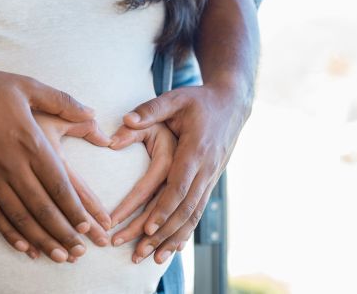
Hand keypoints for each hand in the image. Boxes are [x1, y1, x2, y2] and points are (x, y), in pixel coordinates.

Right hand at [0, 66, 98, 262]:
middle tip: (79, 252)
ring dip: (41, 239)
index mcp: (30, 141)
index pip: (59, 184)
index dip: (75, 208)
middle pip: (42, 207)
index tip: (88, 225)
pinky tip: (23, 246)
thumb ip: (63, 102)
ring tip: (58, 256)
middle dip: (64, 232)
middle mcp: (11, 164)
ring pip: (20, 216)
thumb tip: (93, 113)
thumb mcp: (28, 86)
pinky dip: (9, 233)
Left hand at [112, 84, 250, 263]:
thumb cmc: (199, 100)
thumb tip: (124, 121)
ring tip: (152, 258)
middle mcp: (206, 168)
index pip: (179, 185)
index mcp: (195, 149)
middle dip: (162, 233)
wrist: (232, 105)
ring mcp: (210, 177)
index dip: (164, 208)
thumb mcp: (175, 98)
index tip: (148, 227)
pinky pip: (198, 212)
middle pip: (185, 208)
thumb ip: (150, 110)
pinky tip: (173, 249)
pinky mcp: (210, 182)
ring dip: (173, 239)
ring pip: (193, 215)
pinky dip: (185, 232)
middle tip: (139, 251)